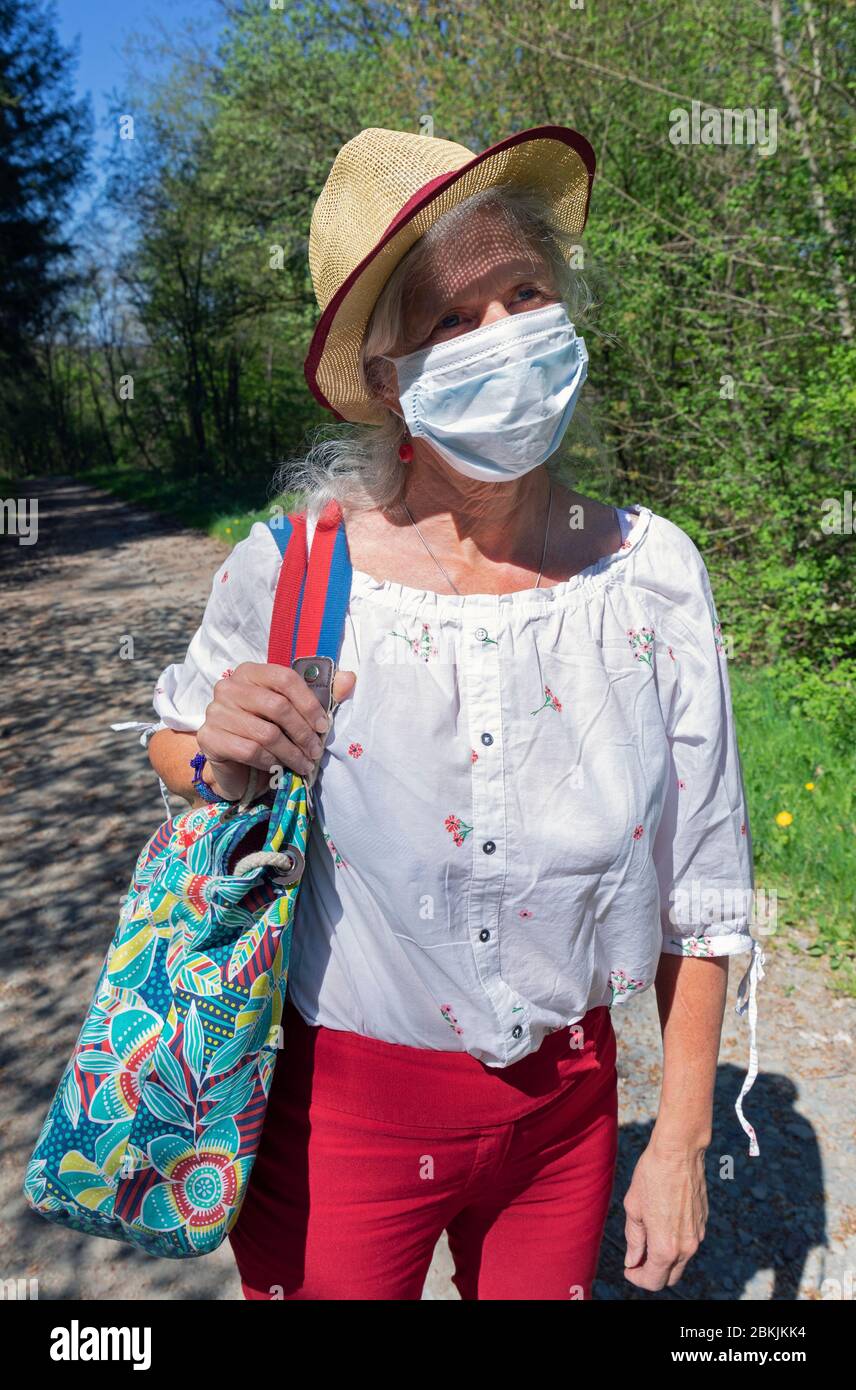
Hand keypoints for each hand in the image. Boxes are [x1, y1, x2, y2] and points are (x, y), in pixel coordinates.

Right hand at [197, 663, 356, 799]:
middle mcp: (228, 687)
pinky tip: (280, 769)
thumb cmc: (267, 731)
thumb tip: (350, 679)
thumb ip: (323, 694)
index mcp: (250, 672)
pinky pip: (249, 751)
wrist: (235, 763)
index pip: (284, 679)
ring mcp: (215, 712)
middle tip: (316, 751)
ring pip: (265, 733)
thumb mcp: (295, 712)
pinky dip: (270, 763)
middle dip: (302, 733)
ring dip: (291, 753)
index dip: (309, 703)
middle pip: (277, 706)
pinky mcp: (208, 738)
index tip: (324, 727)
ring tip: (304, 765)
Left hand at [622, 1139, 707, 1290]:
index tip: (628, 1268)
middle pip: (670, 1277)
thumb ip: (634, 1239)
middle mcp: (687, 1247)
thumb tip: (633, 1260)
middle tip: (636, 1258)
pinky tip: (663, 1223)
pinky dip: (675, 1243)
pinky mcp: (704, 1223)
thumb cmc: (652, 1175)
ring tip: (647, 1237)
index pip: (653, 1281)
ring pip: (681, 1261)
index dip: (637, 1278)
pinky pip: (689, 1243)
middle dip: (652, 1273)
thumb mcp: (634, 1207)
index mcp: (665, 1247)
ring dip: (665, 1259)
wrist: (680, 1150)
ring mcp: (698, 1235)